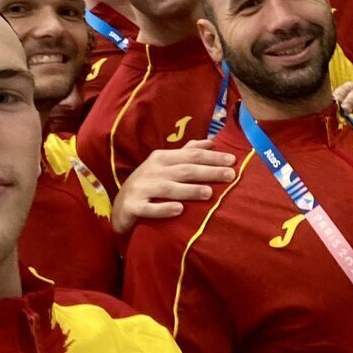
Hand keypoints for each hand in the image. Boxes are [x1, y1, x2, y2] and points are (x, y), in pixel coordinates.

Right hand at [110, 140, 235, 233]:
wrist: (119, 207)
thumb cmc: (149, 184)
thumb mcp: (165, 165)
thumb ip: (186, 153)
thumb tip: (211, 142)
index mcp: (162, 158)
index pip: (191, 155)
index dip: (212, 157)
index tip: (233, 161)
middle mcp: (152, 170)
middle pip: (184, 170)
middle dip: (208, 171)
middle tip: (230, 175)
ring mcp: (141, 188)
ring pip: (168, 188)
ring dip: (189, 190)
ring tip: (209, 193)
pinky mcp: (133, 207)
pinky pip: (149, 209)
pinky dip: (164, 209)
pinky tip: (179, 210)